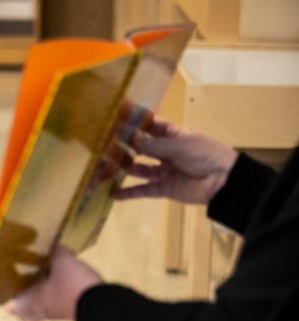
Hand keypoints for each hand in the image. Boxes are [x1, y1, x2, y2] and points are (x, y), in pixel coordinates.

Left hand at [8, 245, 101, 320]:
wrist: (102, 306)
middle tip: (21, 290)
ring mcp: (57, 314)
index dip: (8, 301)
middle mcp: (43, 310)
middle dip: (22, 304)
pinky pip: (56, 309)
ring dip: (38, 303)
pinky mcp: (72, 312)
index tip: (5, 290)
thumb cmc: (73, 285)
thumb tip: (56, 246)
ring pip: (41, 312)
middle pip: (26, 314)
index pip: (13, 307)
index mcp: (33, 301)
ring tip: (39, 288)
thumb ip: (58, 254)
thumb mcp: (64, 262)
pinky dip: (54, 301)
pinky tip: (59, 289)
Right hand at [117, 116, 237, 203]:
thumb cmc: (204, 155)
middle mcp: (166, 152)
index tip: (117, 118)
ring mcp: (164, 171)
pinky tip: (114, 194)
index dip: (136, 123)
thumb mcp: (179, 145)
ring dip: (124, 167)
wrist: (223, 181)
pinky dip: (129, 193)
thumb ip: (154, 145)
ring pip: (139, 168)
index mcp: (174, 136)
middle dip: (126, 146)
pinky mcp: (163, 189)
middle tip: (105, 145)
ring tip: (105, 167)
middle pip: (142, 148)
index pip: (151, 126)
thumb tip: (131, 139)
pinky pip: (143, 191)